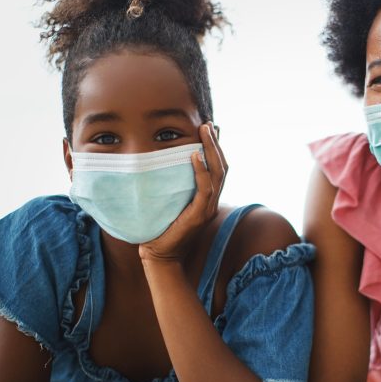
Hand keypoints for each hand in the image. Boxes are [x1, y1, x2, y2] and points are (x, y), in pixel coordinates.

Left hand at [139, 122, 227, 261]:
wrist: (159, 256)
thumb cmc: (159, 229)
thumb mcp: (169, 203)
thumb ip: (173, 187)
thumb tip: (162, 165)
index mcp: (207, 199)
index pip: (218, 169)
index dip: (216, 149)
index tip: (210, 129)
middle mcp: (211, 202)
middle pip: (222, 168)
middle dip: (216, 144)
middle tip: (208, 125)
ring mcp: (208, 209)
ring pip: (218, 174)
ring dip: (212, 151)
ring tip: (204, 132)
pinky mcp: (199, 215)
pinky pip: (205, 189)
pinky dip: (201, 171)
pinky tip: (195, 156)